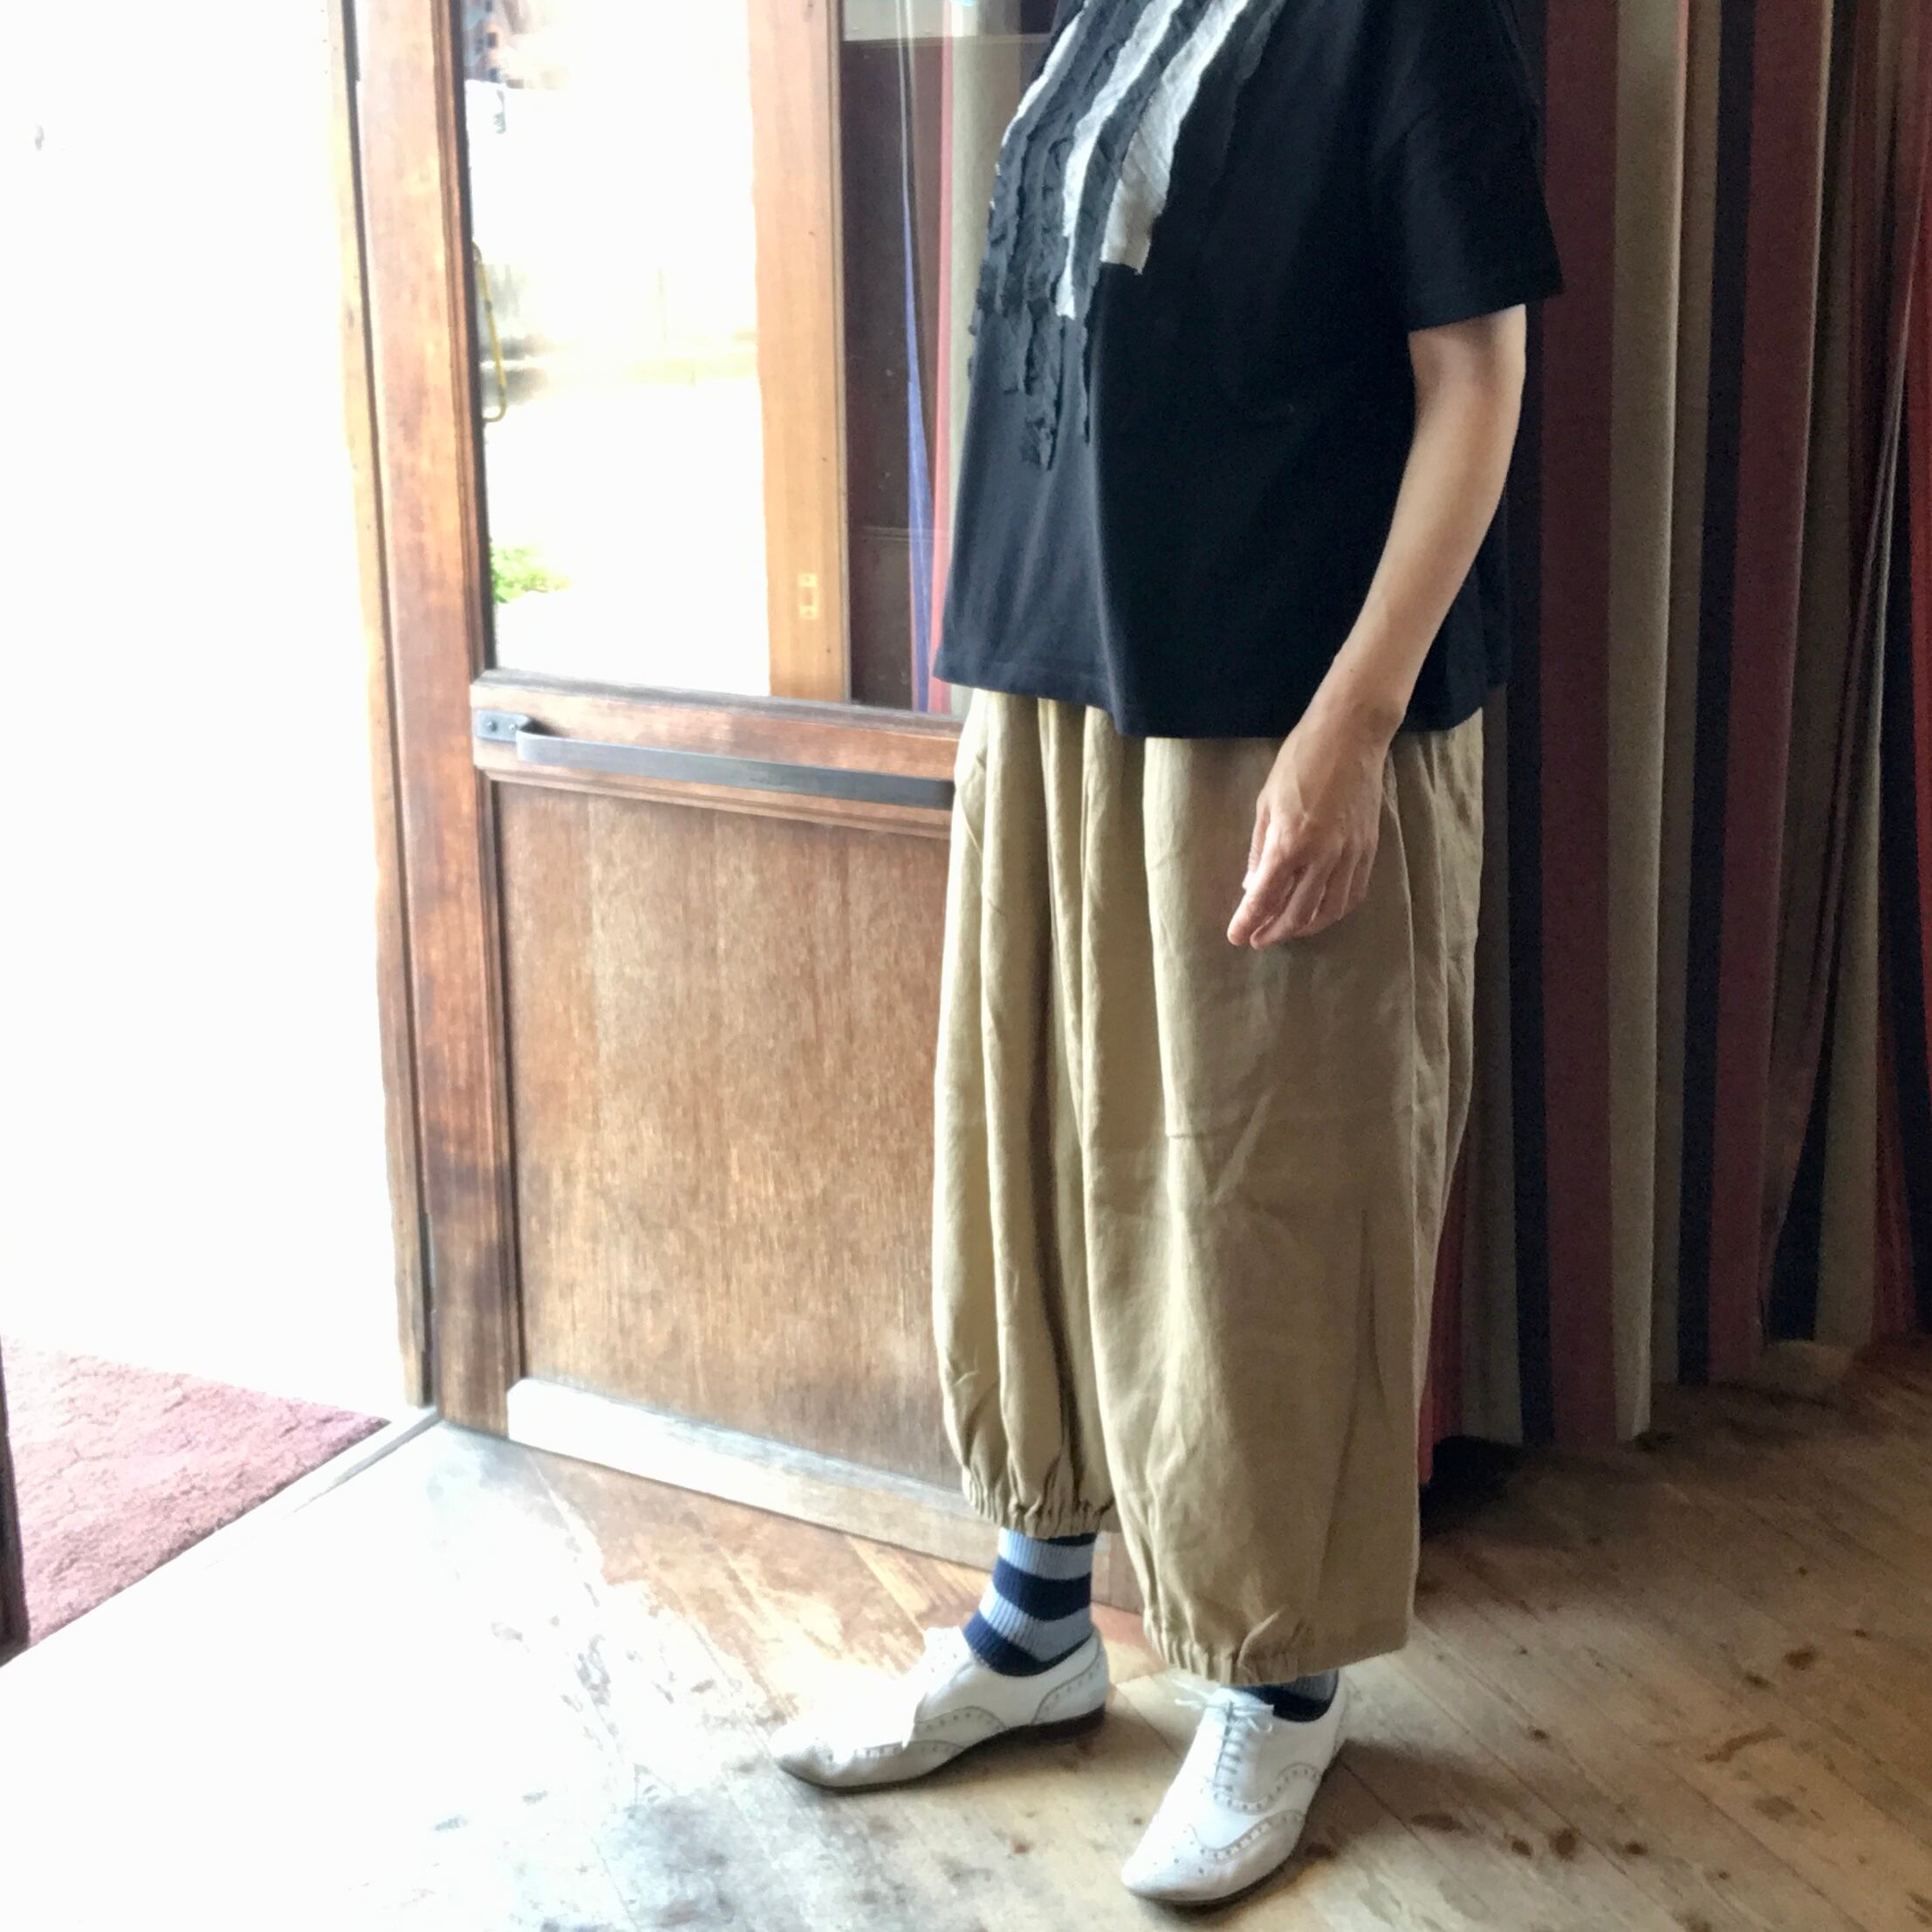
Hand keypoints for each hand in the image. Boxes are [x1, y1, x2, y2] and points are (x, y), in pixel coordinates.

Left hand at [1227, 696, 1392, 946]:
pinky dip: (1335, 910)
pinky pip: (1353, 893)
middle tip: (1258, 939)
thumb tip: (1253, 885)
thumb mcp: (1266, 803)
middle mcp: (1323, 856)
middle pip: (1298, 912)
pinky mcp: (1369, 849)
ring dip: (1306, 927)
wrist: (1351, 735)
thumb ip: (1260, 849)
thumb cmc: (1300, 761)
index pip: (1265, 897)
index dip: (1248, 921)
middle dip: (1275, 931)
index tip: (1236, 936)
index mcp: (1290, 843)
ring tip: (1287, 929)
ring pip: (1329, 910)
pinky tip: (1321, 912)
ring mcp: (1350, 854)